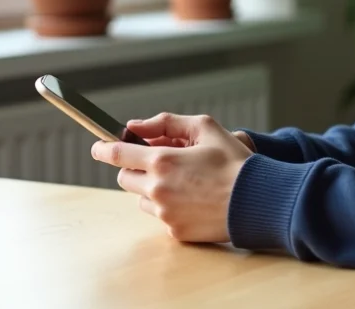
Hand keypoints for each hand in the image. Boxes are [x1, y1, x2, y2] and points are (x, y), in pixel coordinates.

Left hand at [90, 112, 252, 242]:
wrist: (257, 200)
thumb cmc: (234, 162)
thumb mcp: (205, 128)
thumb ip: (166, 122)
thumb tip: (135, 125)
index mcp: (162, 161)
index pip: (117, 154)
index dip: (103, 148)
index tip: (98, 147)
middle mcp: (157, 189)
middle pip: (125, 179)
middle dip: (135, 168)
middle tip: (158, 163)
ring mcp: (164, 213)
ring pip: (142, 199)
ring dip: (153, 189)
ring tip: (184, 183)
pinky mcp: (175, 233)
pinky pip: (161, 217)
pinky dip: (170, 207)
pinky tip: (194, 200)